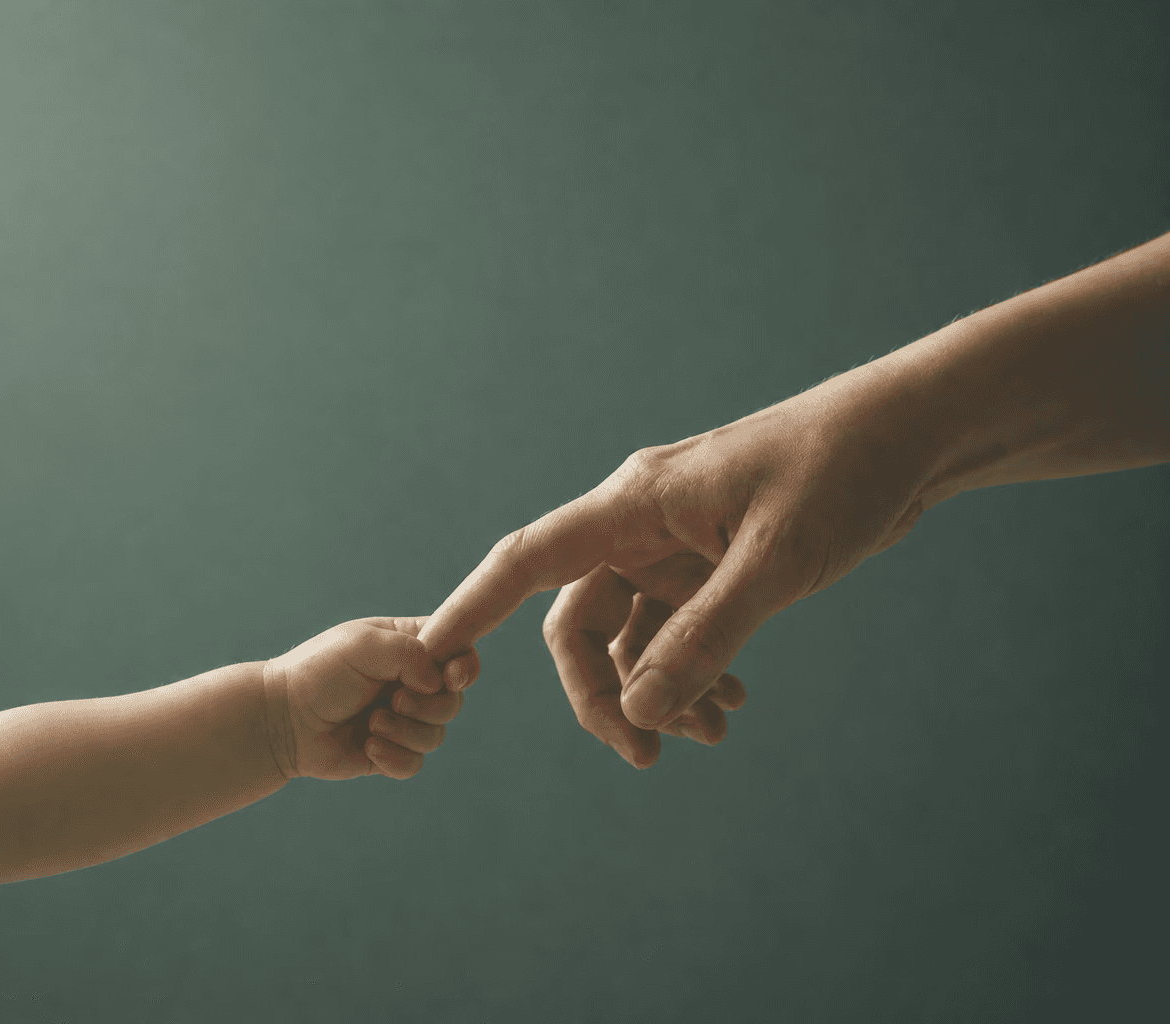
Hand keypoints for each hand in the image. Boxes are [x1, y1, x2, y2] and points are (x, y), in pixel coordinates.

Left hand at [264, 616, 480, 780]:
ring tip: (370, 725)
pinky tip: (368, 747)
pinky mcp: (389, 752)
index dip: (465, 667)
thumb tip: (439, 682)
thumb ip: (410, 652)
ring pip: (436, 735)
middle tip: (391, 701)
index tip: (451, 677)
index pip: (459, 652)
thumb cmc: (319, 671)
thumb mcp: (364, 645)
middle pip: (453, 701)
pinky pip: (415, 763)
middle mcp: (411, 683)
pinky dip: (394, 758)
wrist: (282, 719)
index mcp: (410, 647)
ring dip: (405, 732)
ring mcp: (402, 719)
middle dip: (427, 706)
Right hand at [418, 371, 930, 767]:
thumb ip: (704, 639)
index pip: (529, 558)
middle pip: (578, 621)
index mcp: (635, 503)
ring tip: (713, 737)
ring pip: (628, 635)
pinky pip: (674, 632)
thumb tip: (638, 711)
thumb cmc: (840, 473)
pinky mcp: (710, 564)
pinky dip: (690, 674)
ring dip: (655, 692)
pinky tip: (728, 708)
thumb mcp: (774, 563)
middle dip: (601, 692)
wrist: (911, 435)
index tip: (431, 653)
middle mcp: (641, 524)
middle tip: (644, 754)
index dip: (474, 606)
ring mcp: (675, 546)